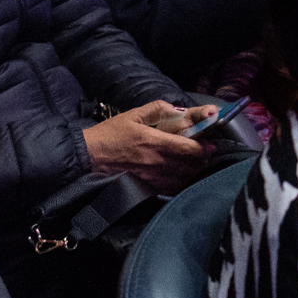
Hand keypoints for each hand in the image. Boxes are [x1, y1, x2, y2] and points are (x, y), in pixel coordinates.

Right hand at [81, 100, 221, 193]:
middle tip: (207, 154)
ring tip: (197, 164)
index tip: (210, 144)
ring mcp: (151, 177)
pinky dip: (181, 183)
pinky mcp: (146, 187)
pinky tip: (182, 177)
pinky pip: (171, 188)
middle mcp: (155, 162)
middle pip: (190, 165)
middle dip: (202, 159)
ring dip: (194, 172)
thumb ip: (157, 109)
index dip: (203, 147)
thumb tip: (177, 108)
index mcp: (153, 141)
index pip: (187, 148)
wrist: (88, 157)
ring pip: (183, 178)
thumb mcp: (132, 115)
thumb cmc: (109, 135)